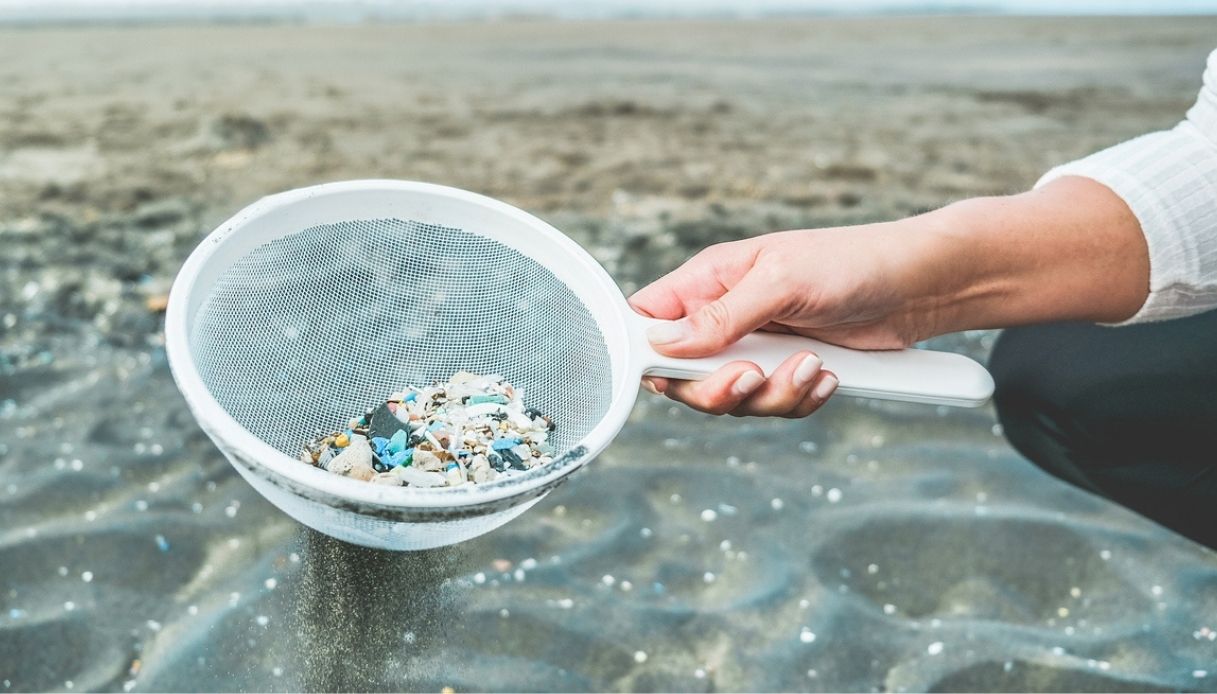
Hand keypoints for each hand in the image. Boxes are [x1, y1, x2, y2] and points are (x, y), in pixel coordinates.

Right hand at [628, 221, 945, 416]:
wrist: (918, 286)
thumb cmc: (850, 262)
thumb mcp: (780, 281)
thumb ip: (720, 316)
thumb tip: (661, 343)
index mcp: (709, 281)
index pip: (648, 321)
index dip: (647, 353)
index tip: (669, 372)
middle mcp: (725, 317)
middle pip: (682, 377)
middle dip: (716, 389)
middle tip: (751, 377)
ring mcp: (757, 349)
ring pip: (731, 399)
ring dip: (771, 395)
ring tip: (812, 366)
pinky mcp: (788, 372)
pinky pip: (773, 405)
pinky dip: (800, 400)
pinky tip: (827, 377)